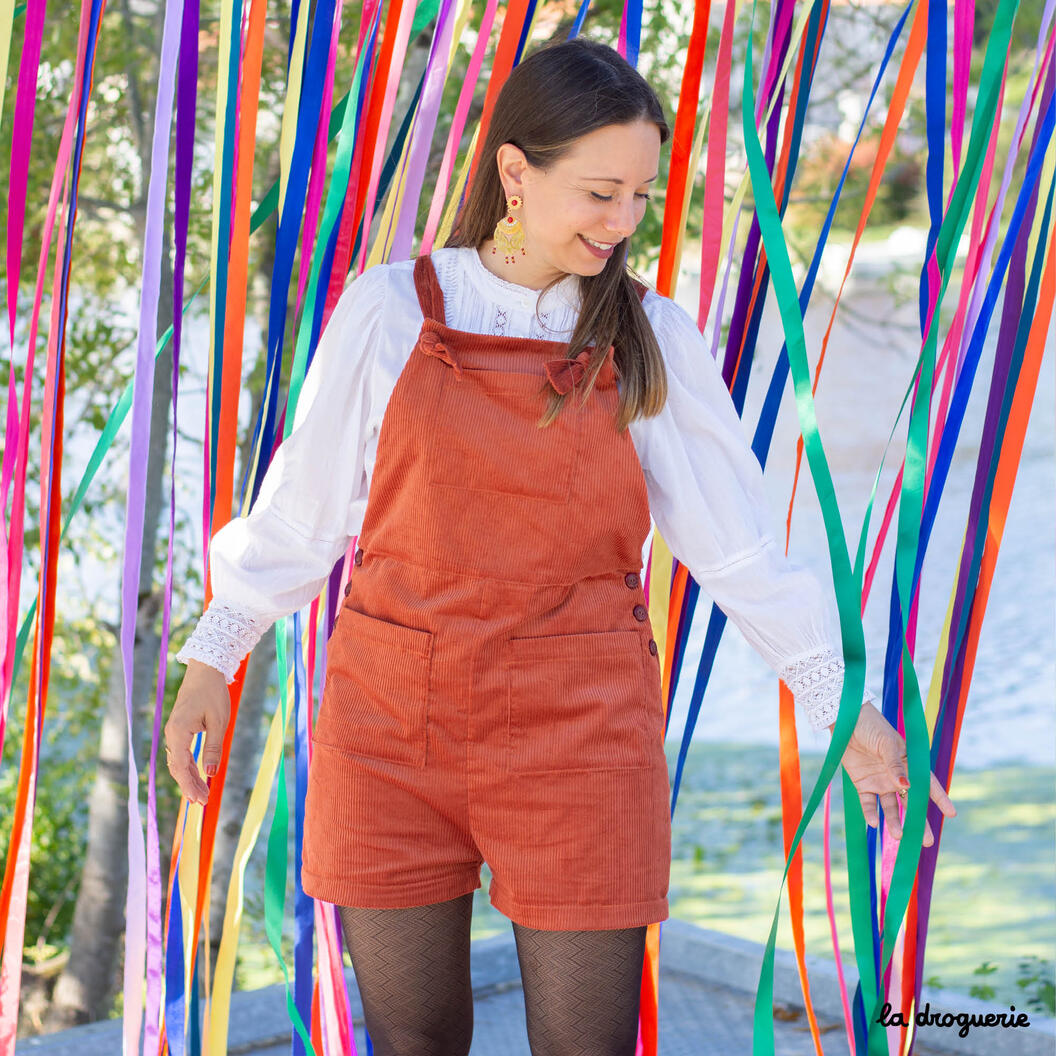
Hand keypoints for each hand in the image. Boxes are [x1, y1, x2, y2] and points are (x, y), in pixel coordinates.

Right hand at [164, 659, 229, 804]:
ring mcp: (173, 731)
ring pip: (178, 760)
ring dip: (189, 777)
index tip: (199, 799)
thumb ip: (213, 748)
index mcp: (178, 732)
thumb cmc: (213, 693)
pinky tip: (197, 775)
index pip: (179, 766)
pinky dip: (189, 765)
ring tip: (202, 793)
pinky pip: (181, 752)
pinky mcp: (179, 728)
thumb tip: (211, 773)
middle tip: (202, 802)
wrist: (205, 670)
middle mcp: (171, 733)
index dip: (189, 784)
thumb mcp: (218, 722)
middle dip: (189, 785)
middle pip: (177, 766)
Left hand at [829, 698, 955, 846]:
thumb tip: (906, 786)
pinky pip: (868, 803)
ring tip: (899, 836)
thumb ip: (895, 765)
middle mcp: (896, 777)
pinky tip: (874, 823)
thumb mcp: (886, 743)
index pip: (927, 784)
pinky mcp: (862, 784)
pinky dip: (870, 813)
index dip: (939, 798)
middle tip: (927, 841)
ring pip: (890, 807)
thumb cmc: (872, 727)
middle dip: (919, 822)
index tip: (951, 813)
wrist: (846, 720)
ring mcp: (880, 782)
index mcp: (909, 764)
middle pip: (910, 802)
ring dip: (894, 821)